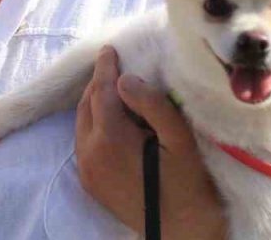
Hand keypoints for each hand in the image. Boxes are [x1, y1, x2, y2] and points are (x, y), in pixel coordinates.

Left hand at [74, 48, 224, 238]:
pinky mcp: (89, 182)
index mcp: (110, 139)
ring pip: (82, 122)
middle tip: (115, 66)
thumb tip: (126, 78)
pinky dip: (94, 123)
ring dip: (96, 103)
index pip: (101, 91)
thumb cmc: (188, 184)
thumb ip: (152, 105)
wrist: (183, 230)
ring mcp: (86, 170)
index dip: (105, 67)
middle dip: (100, 83)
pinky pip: (84, 142)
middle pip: (88, 105)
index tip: (109, 48)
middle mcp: (90, 153)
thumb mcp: (179, 139)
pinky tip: (113, 119)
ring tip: (116, 90)